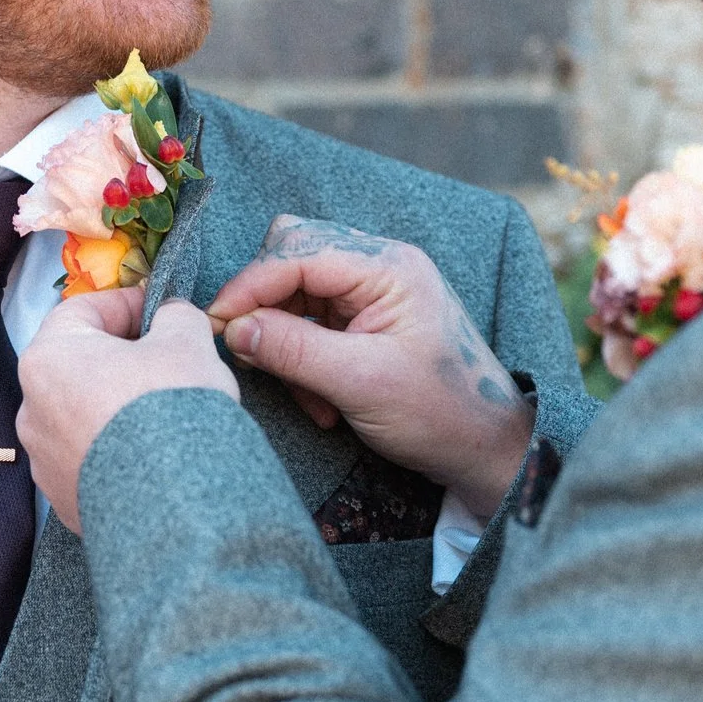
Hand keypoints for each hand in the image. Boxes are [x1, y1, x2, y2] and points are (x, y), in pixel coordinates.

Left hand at [17, 287, 238, 533]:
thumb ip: (175, 316)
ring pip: (81, 415)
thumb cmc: (169, 406)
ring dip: (115, 405)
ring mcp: (43, 461)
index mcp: (48, 358)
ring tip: (163, 413)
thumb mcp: (186, 341)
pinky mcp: (63, 500)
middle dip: (120, 357)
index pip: (81, 310)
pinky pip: (89, 459)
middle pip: (78, 365)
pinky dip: (115, 450)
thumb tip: (171, 317)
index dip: (125, 303)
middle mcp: (31, 408)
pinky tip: (153, 454)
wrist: (172, 505)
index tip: (160, 310)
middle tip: (166, 359)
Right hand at [207, 217, 533, 514]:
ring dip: (287, 343)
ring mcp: (376, 291)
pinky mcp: (369, 318)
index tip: (216, 323)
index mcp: (389, 267)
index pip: (298, 253)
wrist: (487, 448)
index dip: (250, 286)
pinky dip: (305, 359)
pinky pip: (313, 321)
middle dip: (269, 309)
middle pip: (294, 258)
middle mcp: (382, 267)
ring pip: (298, 292)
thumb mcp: (360, 384)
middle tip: (254, 355)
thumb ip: (293, 350)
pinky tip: (321, 401)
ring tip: (309, 398)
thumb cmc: (439, 413)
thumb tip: (232, 328)